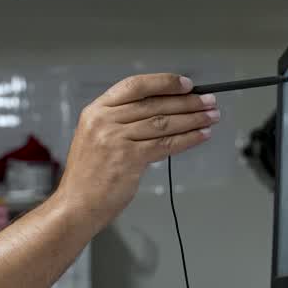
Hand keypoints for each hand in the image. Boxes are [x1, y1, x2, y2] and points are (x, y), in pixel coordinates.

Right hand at [57, 73, 219, 225]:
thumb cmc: (89, 175)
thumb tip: (164, 111)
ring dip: (193, 119)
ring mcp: (116, 139)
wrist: (77, 204)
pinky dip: (188, 139)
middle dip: (187, 102)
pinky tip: (201, 135)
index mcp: (96, 110)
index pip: (135, 86)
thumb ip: (123, 122)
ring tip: (211, 117)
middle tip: (208, 101)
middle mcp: (105, 121)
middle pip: (155, 104)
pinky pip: (166, 144)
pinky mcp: (129, 158)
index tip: (186, 84)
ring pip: (164, 122)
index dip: (164, 83)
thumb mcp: (97, 137)